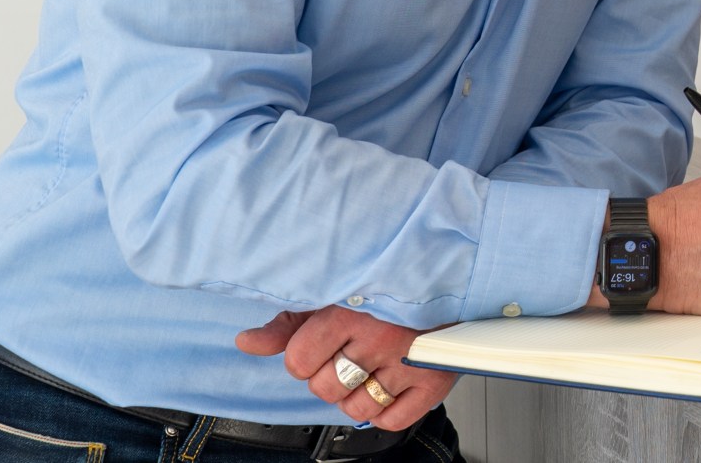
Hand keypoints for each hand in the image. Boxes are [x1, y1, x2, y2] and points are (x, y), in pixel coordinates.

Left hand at [236, 307, 456, 431]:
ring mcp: (408, 363)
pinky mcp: (434, 382)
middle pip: (324, 388)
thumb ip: (289, 322)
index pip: (298, 362)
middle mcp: (380, 340)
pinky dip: (385, 410)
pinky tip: (388, 384)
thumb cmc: (391, 285)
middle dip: (329, 375)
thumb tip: (246, 342)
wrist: (453, 278)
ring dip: (356, 393)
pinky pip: (391, 421)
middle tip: (350, 353)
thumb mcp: (335, 292)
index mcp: (351, 313)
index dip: (304, 356)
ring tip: (370, 368)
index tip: (323, 342)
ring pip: (354, 407)